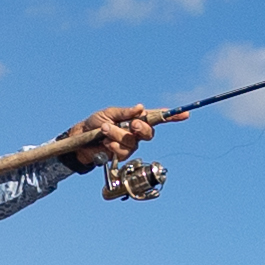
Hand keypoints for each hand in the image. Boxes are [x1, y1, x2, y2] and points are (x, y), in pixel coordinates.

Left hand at [64, 103, 184, 168]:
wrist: (80, 140)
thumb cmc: (94, 123)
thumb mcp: (109, 113)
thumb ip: (125, 112)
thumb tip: (140, 108)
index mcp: (136, 119)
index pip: (157, 118)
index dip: (172, 117)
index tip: (185, 114)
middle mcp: (136, 133)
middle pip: (149, 132)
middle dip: (141, 127)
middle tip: (132, 124)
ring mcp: (130, 145)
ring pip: (132, 141)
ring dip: (117, 134)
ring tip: (104, 130)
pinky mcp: (122, 156)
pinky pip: (123, 151)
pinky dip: (113, 144)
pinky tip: (105, 142)